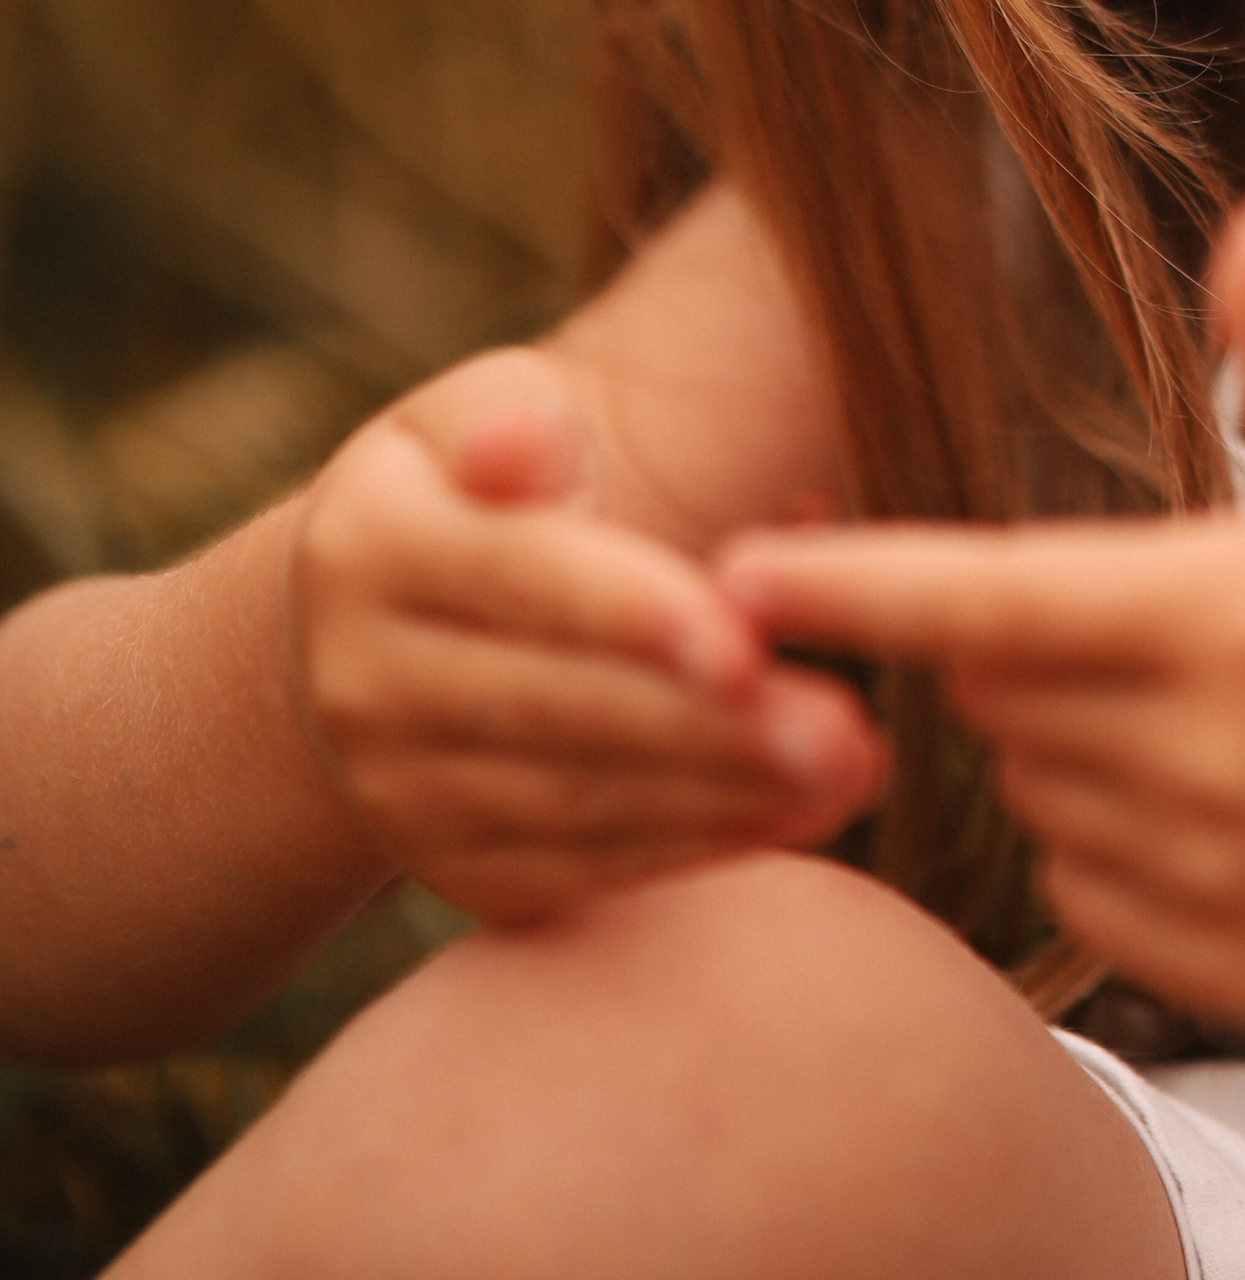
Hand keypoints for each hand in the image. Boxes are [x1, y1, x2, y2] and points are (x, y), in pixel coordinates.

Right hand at [287, 350, 880, 924]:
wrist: (370, 629)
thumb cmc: (478, 484)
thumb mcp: (483, 411)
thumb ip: (512, 416)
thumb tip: (525, 448)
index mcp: (369, 544)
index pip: (518, 579)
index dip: (633, 614)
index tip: (744, 643)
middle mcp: (360, 682)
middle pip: (554, 708)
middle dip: (706, 726)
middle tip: (845, 729)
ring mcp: (398, 791)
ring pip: (576, 801)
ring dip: (721, 794)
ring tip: (849, 771)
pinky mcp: (456, 868)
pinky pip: (585, 867)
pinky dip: (697, 845)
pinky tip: (799, 812)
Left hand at [722, 195, 1244, 1015]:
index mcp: (1229, 614)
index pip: (994, 602)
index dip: (859, 588)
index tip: (738, 573)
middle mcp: (1207, 755)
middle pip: (998, 695)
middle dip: (1030, 648)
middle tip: (1153, 617)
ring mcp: (1210, 873)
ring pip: (1034, 790)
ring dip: (1071, 742)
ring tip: (1211, 711)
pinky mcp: (1216, 965)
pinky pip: (1082, 888)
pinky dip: (1113, 839)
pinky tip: (1223, 801)